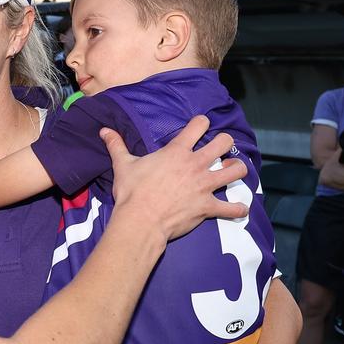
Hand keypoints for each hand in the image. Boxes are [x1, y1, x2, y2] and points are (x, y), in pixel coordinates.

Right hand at [102, 115, 247, 242]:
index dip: (201, 123)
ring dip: (237, 170)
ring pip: (236, 171)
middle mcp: (196, 165)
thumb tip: (104, 130)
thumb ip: (116, 145)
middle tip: (220, 149)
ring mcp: (205, 186)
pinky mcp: (208, 206)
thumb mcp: (122, 165)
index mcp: (177, 152)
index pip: (198, 126)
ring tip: (232, 171)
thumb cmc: (132, 191)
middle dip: (225, 143)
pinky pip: (233, 208)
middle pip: (224, 143)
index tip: (200, 126)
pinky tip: (239, 208)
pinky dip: (238, 208)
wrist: (140, 220)